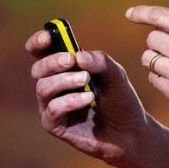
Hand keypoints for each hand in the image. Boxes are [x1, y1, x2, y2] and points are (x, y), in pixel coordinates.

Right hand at [26, 31, 147, 166]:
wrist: (130, 132)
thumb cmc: (120, 100)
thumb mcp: (116, 75)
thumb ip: (100, 61)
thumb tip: (78, 57)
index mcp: (65, 69)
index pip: (41, 52)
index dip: (39, 41)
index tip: (49, 35)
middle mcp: (54, 86)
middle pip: (38, 68)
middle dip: (52, 62)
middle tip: (72, 60)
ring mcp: (52, 106)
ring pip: (43, 88)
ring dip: (64, 81)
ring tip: (86, 80)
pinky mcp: (55, 125)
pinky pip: (52, 110)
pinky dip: (69, 101)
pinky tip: (88, 99)